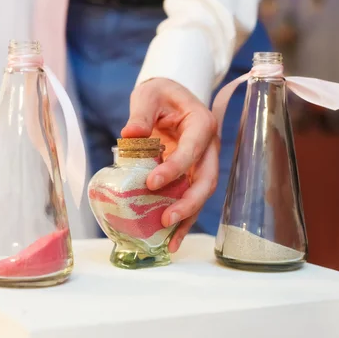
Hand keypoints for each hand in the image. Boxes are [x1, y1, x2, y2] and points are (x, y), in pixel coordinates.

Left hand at [121, 78, 219, 252]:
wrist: (169, 98)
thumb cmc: (160, 96)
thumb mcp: (148, 96)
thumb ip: (141, 115)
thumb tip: (130, 134)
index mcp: (202, 124)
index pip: (192, 150)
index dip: (175, 169)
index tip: (151, 183)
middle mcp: (209, 147)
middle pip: (206, 179)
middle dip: (189, 203)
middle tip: (166, 219)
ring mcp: (203, 163)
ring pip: (202, 194)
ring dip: (188, 218)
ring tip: (170, 241)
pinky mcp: (193, 175)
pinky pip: (191, 199)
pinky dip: (183, 220)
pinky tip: (171, 240)